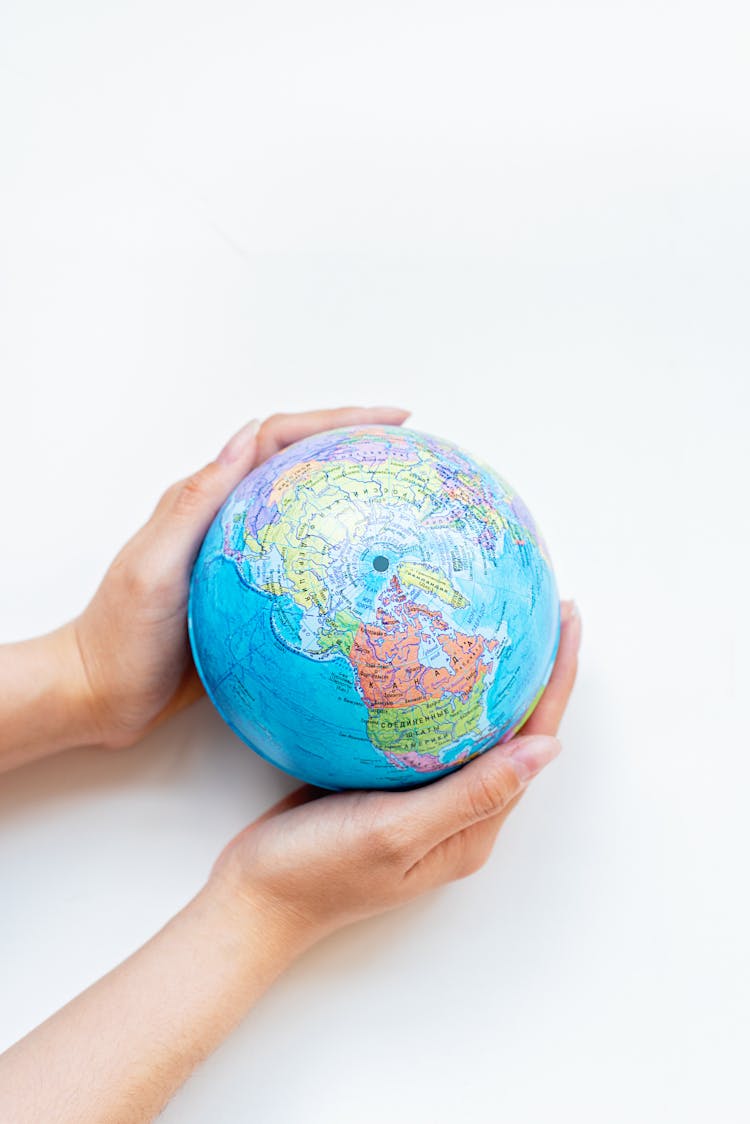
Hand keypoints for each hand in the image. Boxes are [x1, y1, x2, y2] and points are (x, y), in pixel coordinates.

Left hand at [70, 406, 409, 749]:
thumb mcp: (154, 566)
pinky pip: (309, 567)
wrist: (102, 694)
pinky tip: (376, 577)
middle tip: (411, 447)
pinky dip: (344, 558)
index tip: (392, 420)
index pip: (279, 438)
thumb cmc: (122, 632)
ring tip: (404, 499)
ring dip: (353, 496)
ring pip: (310, 513)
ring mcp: (247, 557)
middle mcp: (231, 518)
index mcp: (208, 499)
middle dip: (356, 445)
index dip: (335, 420)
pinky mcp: (255, 597)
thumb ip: (197, 502)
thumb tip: (248, 435)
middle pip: (301, 464)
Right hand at [210, 602, 580, 946]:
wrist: (253, 899)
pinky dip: (436, 689)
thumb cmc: (318, 874)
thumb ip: (471, 794)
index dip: (556, 681)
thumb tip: (547, 750)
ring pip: (470, 726)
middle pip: (512, 731)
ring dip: (488, 675)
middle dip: (534, 670)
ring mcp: (422, 798)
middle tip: (544, 605)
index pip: (533, 744)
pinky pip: (425, 729)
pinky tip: (425, 653)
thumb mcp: (394, 833)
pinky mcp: (386, 785)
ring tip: (497, 616)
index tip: (569, 620)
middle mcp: (458, 813)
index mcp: (472, 830)